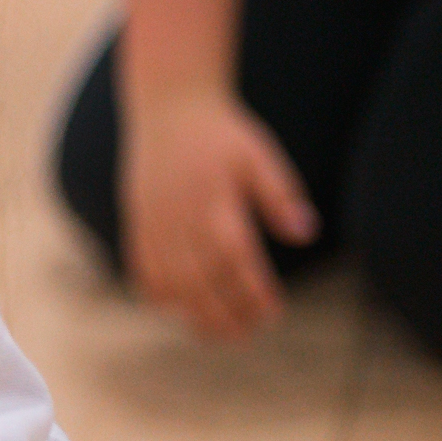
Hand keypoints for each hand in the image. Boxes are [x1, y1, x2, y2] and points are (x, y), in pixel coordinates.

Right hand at [121, 89, 318, 340]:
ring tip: (215, 332)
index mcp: (214, 200)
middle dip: (223, 314)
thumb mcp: (260, 157)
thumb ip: (280, 195)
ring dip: (191, 312)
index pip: (235, 259)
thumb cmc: (221, 134)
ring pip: (170, 280)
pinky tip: (177, 306)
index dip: (252, 291)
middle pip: (199, 280)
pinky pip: (142, 267)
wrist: (168, 106)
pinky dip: (157, 292)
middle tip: (246, 334)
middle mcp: (180, 216)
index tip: (272, 312)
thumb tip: (305, 233)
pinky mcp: (136, 220)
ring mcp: (153, 221)